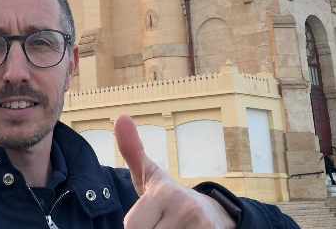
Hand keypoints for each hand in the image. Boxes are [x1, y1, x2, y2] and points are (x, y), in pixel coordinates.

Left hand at [114, 115, 237, 228]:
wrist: (214, 214)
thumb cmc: (170, 197)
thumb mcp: (150, 175)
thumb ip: (132, 150)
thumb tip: (120, 117)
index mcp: (164, 193)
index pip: (132, 228)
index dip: (138, 226)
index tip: (150, 217)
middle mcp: (185, 210)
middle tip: (161, 223)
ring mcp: (201, 227)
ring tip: (173, 228)